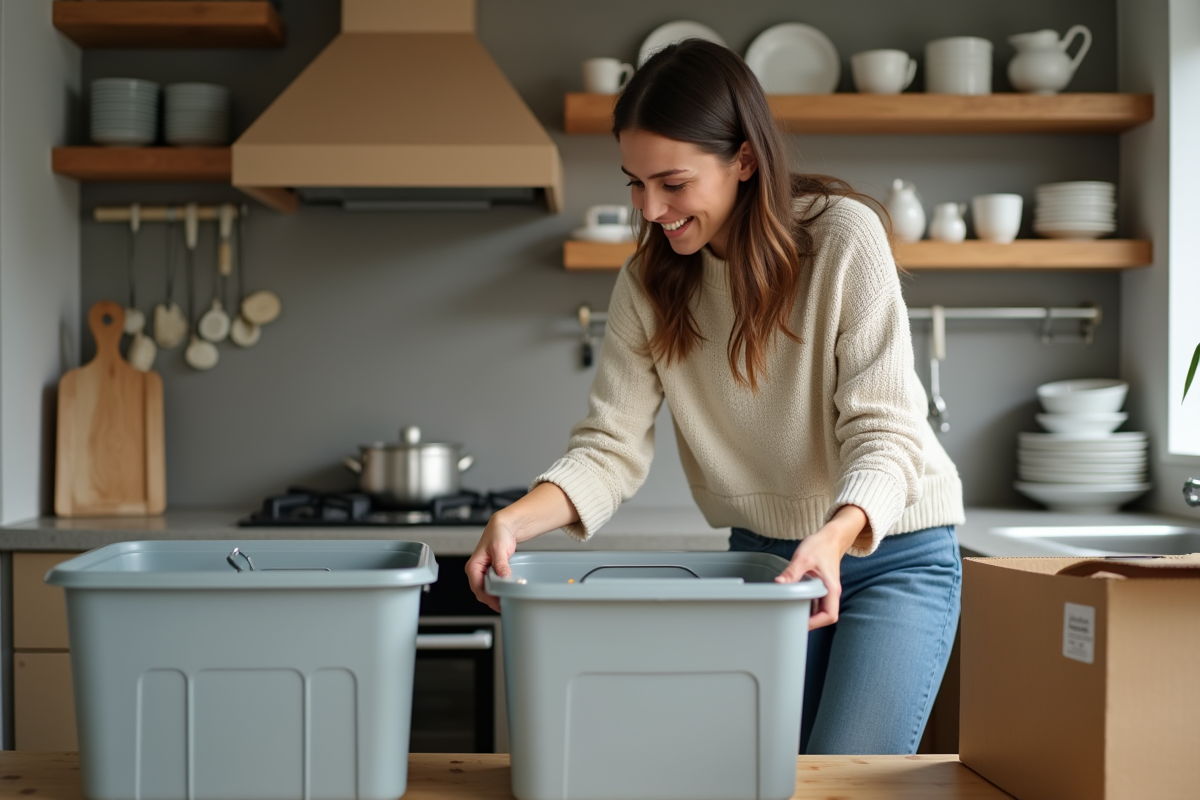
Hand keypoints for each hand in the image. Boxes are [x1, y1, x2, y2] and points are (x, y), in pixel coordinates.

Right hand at [465, 511, 519, 612]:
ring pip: (487, 590)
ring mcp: (483, 572)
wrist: (505, 526)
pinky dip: (499, 591)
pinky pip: (493, 586)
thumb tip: (503, 577)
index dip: (488, 598)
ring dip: (496, 596)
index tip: (499, 604)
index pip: (478, 588)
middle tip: (506, 605)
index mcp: (473, 566)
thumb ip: (500, 564)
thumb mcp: (499, 549)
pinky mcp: (491, 572)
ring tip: (507, 601)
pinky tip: (507, 593)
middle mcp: (476, 571)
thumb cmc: (498, 533)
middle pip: (481, 592)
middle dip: (492, 600)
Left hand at [774, 505, 868, 629]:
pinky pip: (816, 602)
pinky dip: (807, 605)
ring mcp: (827, 590)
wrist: (830, 537)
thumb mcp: (803, 558)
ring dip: (808, 615)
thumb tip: (779, 583)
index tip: (800, 624)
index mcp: (831, 589)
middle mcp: (831, 592)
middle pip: (825, 616)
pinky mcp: (822, 587)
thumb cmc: (820, 546)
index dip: (816, 624)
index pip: (829, 615)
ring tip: (790, 616)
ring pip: (820, 610)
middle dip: (811, 622)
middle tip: (792, 622)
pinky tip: (794, 603)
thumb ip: (792, 572)